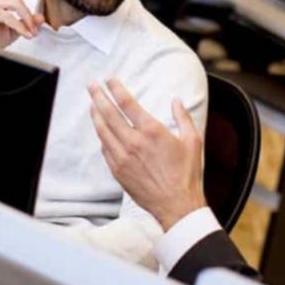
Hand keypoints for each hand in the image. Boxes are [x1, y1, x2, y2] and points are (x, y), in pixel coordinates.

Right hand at [0, 0, 52, 48]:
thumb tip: (41, 17)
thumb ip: (27, 23)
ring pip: (15, 3)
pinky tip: (25, 34)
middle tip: (35, 32)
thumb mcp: (15, 31)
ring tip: (31, 34)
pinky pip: (7, 16)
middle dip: (30, 14)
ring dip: (26, 19)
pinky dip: (19, 26)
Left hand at [88, 78, 205, 230]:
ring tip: (92, 104)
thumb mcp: (193, 141)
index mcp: (151, 131)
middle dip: (98, 96)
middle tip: (91, 85)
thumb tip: (176, 100)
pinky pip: (105, 149)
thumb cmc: (187, 174)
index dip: (115, 88)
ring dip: (96, 115)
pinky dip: (102, 137)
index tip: (109, 79)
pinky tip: (101, 131)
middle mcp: (133, 142)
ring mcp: (122, 157)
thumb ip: (183, 117)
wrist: (176, 205)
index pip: (127, 103)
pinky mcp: (118, 171)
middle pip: (108, 113)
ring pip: (103, 131)